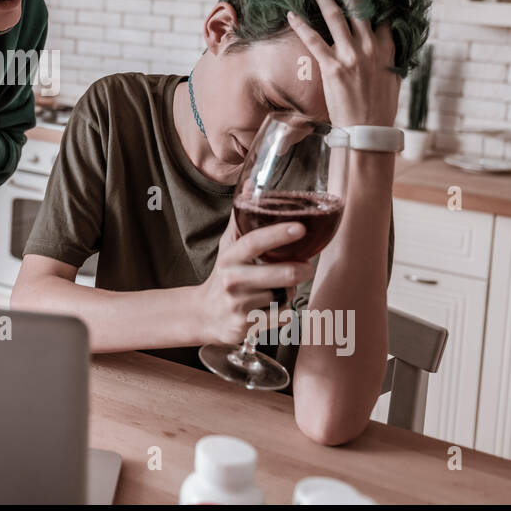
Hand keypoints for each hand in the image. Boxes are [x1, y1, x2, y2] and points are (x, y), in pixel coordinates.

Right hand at [197, 215, 314, 345]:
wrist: (204, 315)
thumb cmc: (224, 275)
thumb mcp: (228, 247)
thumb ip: (241, 218)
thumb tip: (250, 183)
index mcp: (229, 258)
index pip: (253, 242)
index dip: (278, 234)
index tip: (300, 228)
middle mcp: (232, 281)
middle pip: (279, 274)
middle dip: (300, 270)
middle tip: (306, 267)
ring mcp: (239, 305)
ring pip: (284, 296)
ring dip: (289, 292)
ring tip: (280, 288)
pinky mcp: (247, 326)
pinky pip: (283, 316)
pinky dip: (285, 312)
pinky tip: (274, 307)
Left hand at [286, 0, 401, 126]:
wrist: (368, 130)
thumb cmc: (379, 108)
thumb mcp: (392, 79)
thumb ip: (387, 59)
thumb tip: (383, 48)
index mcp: (387, 49)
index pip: (382, 16)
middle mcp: (370, 48)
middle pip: (359, 10)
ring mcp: (351, 56)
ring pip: (336, 18)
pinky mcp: (332, 67)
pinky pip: (313, 40)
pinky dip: (301, 25)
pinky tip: (292, 15)